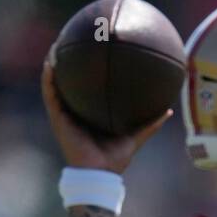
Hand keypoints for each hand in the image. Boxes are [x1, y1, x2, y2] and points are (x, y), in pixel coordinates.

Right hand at [42, 58, 171, 172]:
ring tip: (55, 47)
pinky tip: (49, 65)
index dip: (88, 74)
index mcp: (90, 114)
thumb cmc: (114, 158)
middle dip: (69, 65)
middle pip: (70, 84)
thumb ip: (150, 124)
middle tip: (72, 43)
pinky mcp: (58, 119)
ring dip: (53, 67)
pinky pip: (50, 95)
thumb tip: (168, 111)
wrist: (99, 174)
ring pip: (55, 86)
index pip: (88, 90)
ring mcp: (65, 115)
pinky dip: (48, 80)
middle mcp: (75, 113)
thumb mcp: (135, 137)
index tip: (93, 53)